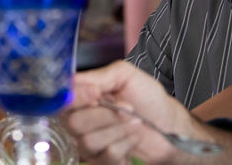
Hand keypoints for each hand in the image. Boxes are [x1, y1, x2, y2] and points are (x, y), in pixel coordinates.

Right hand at [64, 61, 199, 164]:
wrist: (169, 125)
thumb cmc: (148, 99)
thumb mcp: (126, 75)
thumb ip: (99, 76)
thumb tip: (74, 80)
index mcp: (83, 97)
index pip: (63, 99)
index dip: (77, 98)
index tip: (97, 94)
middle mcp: (81, 120)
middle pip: (74, 123)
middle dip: (105, 115)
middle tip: (127, 108)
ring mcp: (90, 143)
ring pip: (89, 142)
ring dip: (119, 130)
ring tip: (135, 121)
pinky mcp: (102, 161)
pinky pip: (106, 156)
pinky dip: (126, 144)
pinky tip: (134, 137)